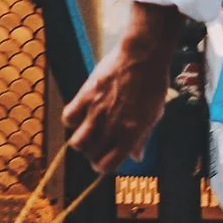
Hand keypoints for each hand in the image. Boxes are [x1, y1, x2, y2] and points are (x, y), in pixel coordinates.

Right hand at [62, 3, 183, 174]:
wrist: (143, 56)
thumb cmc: (153, 85)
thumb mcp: (154, 115)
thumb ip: (142, 138)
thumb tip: (136, 158)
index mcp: (131, 135)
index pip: (107, 165)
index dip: (103, 166)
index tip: (103, 159)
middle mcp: (112, 128)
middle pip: (91, 155)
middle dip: (92, 153)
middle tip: (97, 143)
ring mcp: (97, 112)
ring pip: (77, 142)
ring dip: (81, 140)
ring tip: (87, 131)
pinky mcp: (86, 96)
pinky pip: (69, 117)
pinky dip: (72, 119)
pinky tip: (80, 114)